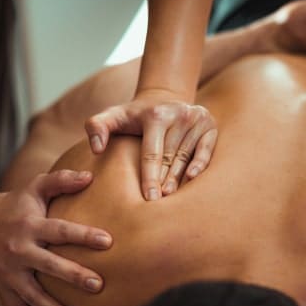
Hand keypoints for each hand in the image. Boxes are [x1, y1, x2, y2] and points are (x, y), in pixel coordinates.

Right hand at [0, 170, 112, 305]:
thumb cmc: (20, 204)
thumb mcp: (37, 186)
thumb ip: (62, 180)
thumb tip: (90, 176)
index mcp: (30, 225)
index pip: (60, 230)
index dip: (83, 235)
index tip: (108, 241)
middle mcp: (19, 250)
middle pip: (48, 265)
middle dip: (72, 276)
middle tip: (97, 285)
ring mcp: (10, 273)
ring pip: (32, 296)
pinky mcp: (4, 288)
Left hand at [84, 89, 216, 199]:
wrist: (162, 99)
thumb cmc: (134, 116)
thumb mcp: (112, 116)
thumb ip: (96, 127)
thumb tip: (97, 148)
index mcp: (156, 114)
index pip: (152, 153)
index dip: (149, 178)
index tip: (148, 200)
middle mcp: (179, 114)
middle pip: (170, 157)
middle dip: (163, 182)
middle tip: (157, 205)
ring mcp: (196, 119)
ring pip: (186, 157)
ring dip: (179, 179)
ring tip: (170, 199)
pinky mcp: (209, 125)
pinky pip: (206, 149)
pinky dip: (201, 164)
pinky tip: (192, 179)